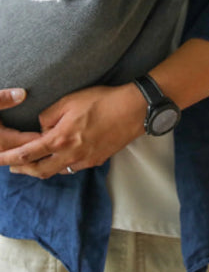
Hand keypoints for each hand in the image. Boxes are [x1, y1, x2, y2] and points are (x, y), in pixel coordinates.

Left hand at [0, 84, 146, 177]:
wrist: (133, 110)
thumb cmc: (103, 101)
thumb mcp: (70, 100)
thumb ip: (49, 115)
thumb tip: (41, 127)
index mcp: (60, 138)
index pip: (27, 154)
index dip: (9, 158)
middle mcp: (71, 154)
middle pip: (39, 170)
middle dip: (22, 170)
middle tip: (13, 167)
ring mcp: (85, 160)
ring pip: (57, 171)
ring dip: (43, 169)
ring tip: (36, 164)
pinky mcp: (98, 160)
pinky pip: (74, 168)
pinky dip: (63, 165)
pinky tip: (63, 158)